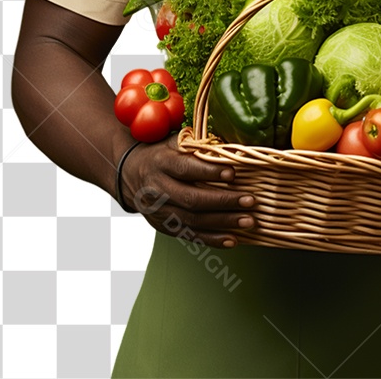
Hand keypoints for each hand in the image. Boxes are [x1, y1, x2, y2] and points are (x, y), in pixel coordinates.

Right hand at [120, 134, 255, 248]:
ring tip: (248, 221)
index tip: (233, 173)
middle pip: (192, 199)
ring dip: (223, 223)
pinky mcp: (163, 226)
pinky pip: (189, 235)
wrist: (131, 173)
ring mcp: (159, 211)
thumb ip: (198, 143)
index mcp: (161, 163)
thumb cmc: (162, 152)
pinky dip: (212, 239)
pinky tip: (233, 239)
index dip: (209, 172)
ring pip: (192, 221)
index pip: (186, 169)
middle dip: (224, 201)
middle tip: (250, 201)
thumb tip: (232, 146)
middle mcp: (158, 189)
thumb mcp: (174, 141)